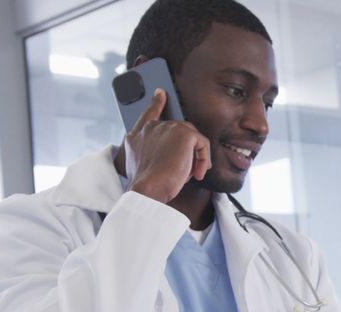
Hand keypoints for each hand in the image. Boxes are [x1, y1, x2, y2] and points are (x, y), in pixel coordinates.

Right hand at [124, 88, 211, 202]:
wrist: (147, 189)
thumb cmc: (147, 185)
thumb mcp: (144, 168)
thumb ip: (155, 155)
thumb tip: (178, 156)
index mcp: (136, 136)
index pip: (148, 115)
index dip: (155, 103)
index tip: (160, 93)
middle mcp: (149, 128)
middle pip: (178, 131)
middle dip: (187, 150)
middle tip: (190, 169)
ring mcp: (166, 127)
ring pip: (191, 139)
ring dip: (195, 157)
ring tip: (192, 173)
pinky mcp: (183, 133)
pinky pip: (202, 144)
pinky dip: (203, 159)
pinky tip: (198, 173)